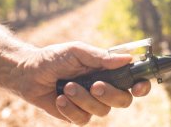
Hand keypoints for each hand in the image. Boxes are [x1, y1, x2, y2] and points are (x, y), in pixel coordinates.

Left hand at [15, 41, 150, 125]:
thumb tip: (128, 59)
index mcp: (108, 71)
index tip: (138, 86)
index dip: (141, 86)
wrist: (29, 73)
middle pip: (123, 100)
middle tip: (95, 85)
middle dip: (110, 94)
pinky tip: (60, 98)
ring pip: (102, 111)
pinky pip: (83, 119)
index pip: (133, 81)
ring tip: (68, 86)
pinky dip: (71, 109)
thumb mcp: (78, 51)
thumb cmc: (54, 58)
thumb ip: (101, 57)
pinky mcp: (77, 114)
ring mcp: (91, 103)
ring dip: (84, 99)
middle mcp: (104, 88)